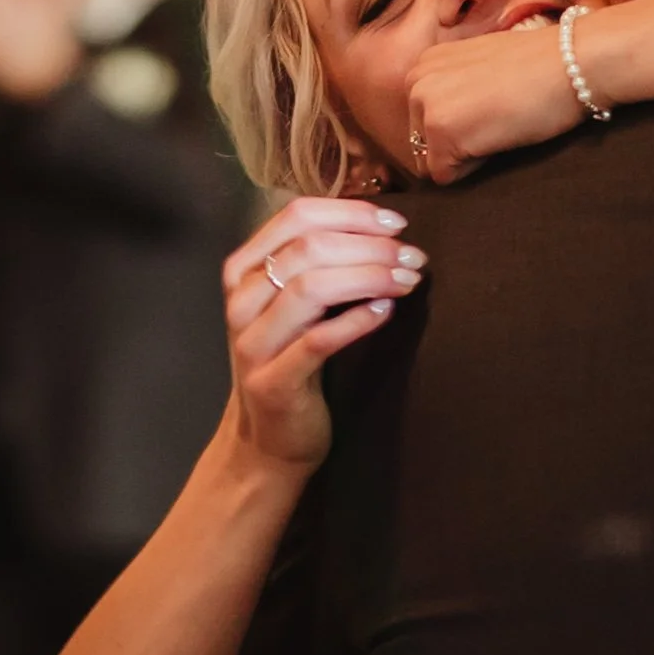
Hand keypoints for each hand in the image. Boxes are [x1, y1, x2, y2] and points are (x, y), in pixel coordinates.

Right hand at [222, 195, 426, 469]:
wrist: (269, 441)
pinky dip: (356, 321)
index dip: (351, 213)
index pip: (296, 217)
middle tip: (412, 256)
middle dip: (369, 246)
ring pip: (310, 288)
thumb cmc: (292, 365)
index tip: (396, 223)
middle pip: (308, 248)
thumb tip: (379, 228)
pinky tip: (386, 311)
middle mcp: (241, 301)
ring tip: (407, 279)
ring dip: (368, 277)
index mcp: (244, 271)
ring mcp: (253, 343)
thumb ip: (318, 265)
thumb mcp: (294, 307)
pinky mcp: (274, 382)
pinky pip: (318, 341)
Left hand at [403, 13, 578, 184]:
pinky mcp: (440, 132)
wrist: (568, 63)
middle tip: (497, 120)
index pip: (424, 120)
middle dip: (456, 146)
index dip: (459, 128)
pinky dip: (473, 169)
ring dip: (464, 157)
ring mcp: (425, 106)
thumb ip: (456, 89)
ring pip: (432, 161)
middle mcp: (415, 80)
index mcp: (426, 63)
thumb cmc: (539, 67)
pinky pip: (445, 176)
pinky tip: (498, 137)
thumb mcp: (481, 68)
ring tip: (497, 126)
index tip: (491, 109)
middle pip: (422, 144)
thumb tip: (454, 123)